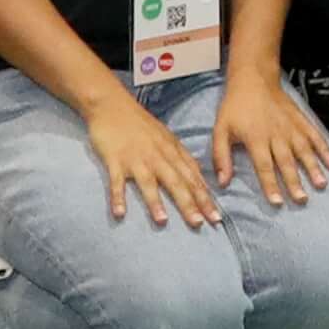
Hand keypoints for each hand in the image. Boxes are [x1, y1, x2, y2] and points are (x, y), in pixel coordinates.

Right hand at [82, 84, 220, 228]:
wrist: (112, 104)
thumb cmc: (140, 124)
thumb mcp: (166, 138)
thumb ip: (181, 159)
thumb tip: (199, 180)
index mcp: (171, 151)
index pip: (192, 177)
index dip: (205, 198)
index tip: (216, 217)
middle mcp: (157, 155)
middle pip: (176, 181)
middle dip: (189, 203)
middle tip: (200, 223)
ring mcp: (136, 158)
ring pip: (148, 181)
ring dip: (155, 202)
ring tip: (163, 221)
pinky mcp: (115, 159)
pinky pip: (116, 181)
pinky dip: (117, 197)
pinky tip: (119, 213)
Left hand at [211, 70, 328, 204]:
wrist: (254, 79)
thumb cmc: (235, 107)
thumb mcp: (220, 130)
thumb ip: (221, 156)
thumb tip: (222, 182)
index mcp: (255, 138)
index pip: (264, 165)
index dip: (270, 184)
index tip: (277, 202)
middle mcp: (276, 134)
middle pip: (286, 161)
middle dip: (295, 181)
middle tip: (302, 199)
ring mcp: (291, 126)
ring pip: (304, 149)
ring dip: (313, 167)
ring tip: (321, 184)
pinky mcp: (301, 120)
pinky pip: (315, 135)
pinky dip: (325, 149)